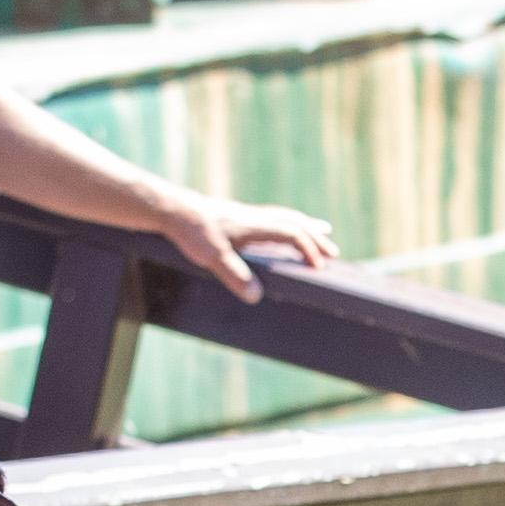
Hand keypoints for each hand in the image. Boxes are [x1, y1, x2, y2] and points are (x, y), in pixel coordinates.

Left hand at [148, 191, 335, 300]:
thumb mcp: (211, 257)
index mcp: (253, 225)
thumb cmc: (191, 232)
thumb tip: (256, 296)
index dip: (307, 249)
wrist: (172, 209)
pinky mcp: (239, 216)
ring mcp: (247, 215)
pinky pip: (272, 217)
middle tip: (333, 252)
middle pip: (294, 222)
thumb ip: (234, 276)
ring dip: (306, 225)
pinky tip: (284, 229)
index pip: (290, 233)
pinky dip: (288, 222)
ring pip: (285, 216)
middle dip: (315, 238)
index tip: (319, 267)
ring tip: (323, 230)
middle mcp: (254, 217)